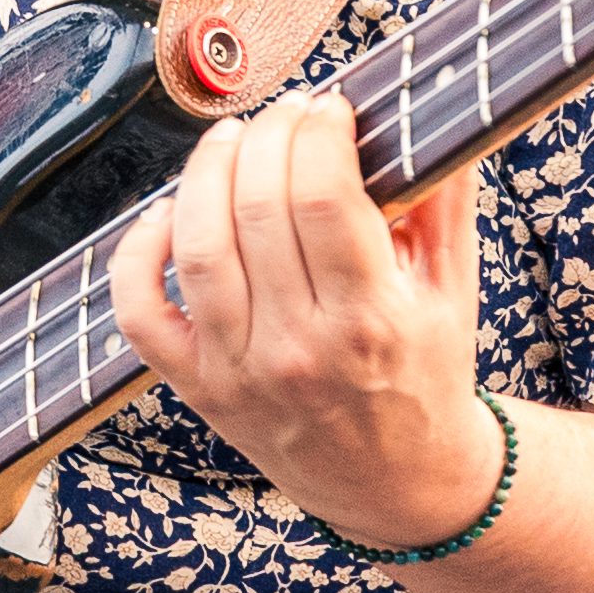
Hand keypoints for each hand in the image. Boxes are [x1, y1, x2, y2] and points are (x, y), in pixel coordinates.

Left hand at [108, 93, 505, 552]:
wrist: (400, 485)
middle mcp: (300, 349)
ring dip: (205, 173)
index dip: (318, 132)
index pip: (323, 197)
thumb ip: (445, 200)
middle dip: (269, 136)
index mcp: (372, 321)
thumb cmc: (426, 375)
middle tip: (286, 114)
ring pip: (198, 248)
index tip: (329, 107)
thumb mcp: (455, 291)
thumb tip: (430, 113)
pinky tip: (166, 214)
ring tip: (231, 139)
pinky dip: (138, 254)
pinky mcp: (199, 389)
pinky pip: (141, 315)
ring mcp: (241, 372)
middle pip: (257, 209)